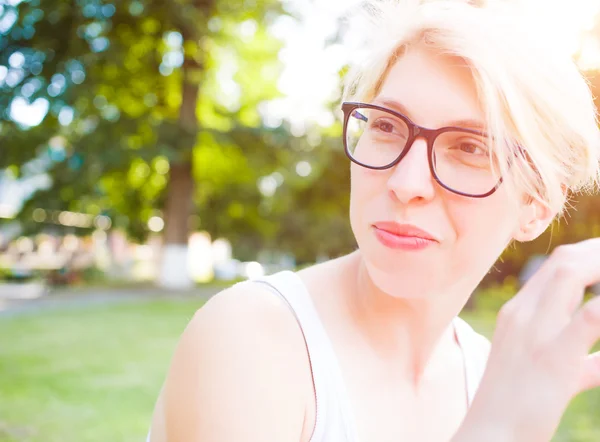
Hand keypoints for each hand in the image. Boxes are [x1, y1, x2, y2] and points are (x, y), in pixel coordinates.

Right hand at [457, 239, 599, 441]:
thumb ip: (581, 360)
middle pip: (565, 262)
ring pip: (570, 275)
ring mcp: (534, 332)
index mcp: (518, 313)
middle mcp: (522, 313)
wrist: (491, 433)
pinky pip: (588, 318)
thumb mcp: (547, 373)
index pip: (555, 267)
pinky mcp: (552, 358)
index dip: (590, 255)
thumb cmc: (518, 405)